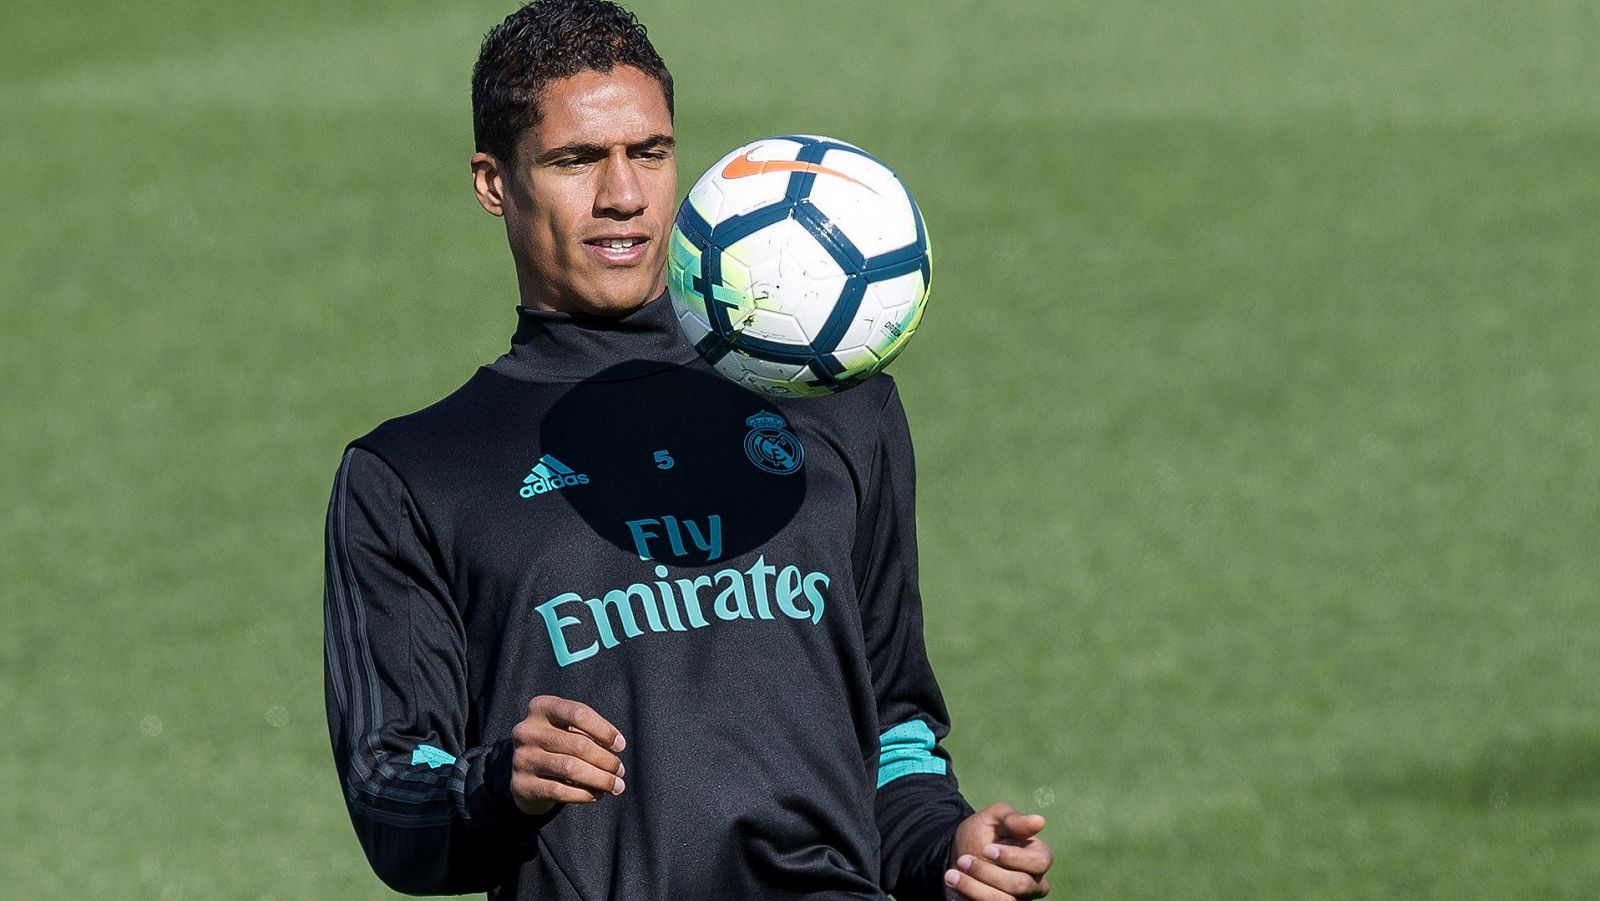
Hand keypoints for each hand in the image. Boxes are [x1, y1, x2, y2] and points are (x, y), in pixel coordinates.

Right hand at [509, 695, 626, 815]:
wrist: (526, 773)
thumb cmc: (558, 744)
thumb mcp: (568, 729)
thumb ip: (589, 733)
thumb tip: (616, 747)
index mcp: (540, 707)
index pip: (578, 713)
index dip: (604, 730)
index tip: (620, 745)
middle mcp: (526, 731)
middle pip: (577, 744)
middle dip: (606, 760)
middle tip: (620, 770)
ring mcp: (521, 758)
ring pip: (570, 769)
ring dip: (600, 779)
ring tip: (616, 785)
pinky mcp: (522, 785)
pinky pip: (560, 791)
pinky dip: (584, 794)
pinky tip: (597, 794)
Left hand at [943, 803, 1052, 899]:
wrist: (960, 854)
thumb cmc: (983, 833)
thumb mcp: (994, 818)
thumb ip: (1013, 820)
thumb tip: (1039, 821)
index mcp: (1039, 857)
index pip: (1040, 862)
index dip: (1013, 857)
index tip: (986, 849)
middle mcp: (1034, 882)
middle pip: (1021, 885)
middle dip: (988, 873)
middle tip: (962, 861)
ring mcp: (1019, 899)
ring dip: (974, 889)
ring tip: (951, 876)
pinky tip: (954, 891)